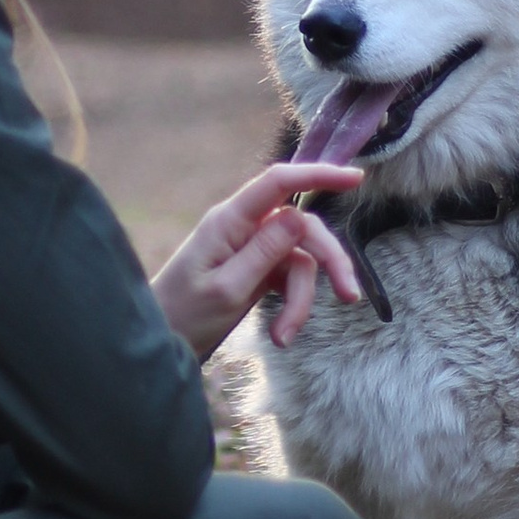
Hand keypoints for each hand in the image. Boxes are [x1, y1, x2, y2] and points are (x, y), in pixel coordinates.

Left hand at [151, 160, 366, 358]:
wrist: (162, 343)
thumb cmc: (184, 315)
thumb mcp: (227, 288)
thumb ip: (264, 252)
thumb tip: (298, 215)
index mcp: (229, 221)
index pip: (278, 183)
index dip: (317, 174)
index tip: (356, 178)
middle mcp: (243, 228)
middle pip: (302, 228)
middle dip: (328, 260)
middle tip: (349, 295)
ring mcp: (251, 249)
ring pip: (300, 260)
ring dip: (302, 300)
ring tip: (285, 337)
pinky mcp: (257, 270)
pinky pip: (290, 279)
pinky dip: (292, 306)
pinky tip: (282, 336)